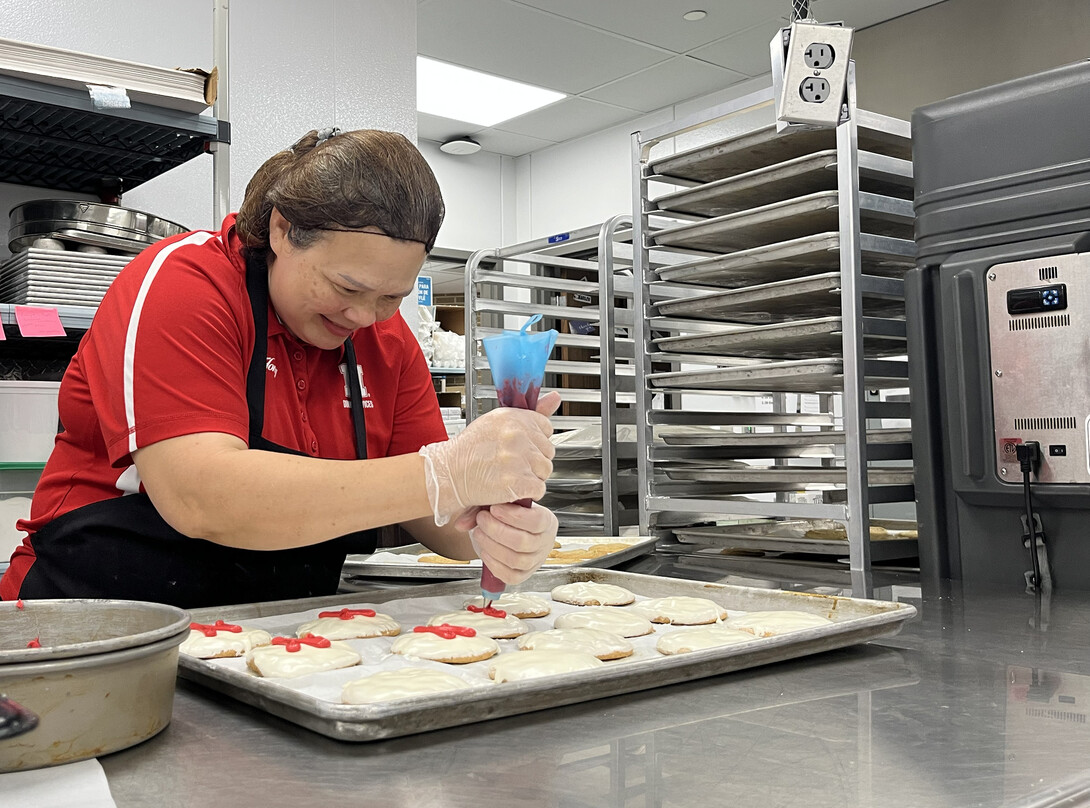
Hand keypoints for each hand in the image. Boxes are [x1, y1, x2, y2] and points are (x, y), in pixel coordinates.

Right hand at [419, 391, 560, 525]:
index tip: (520, 446)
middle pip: (548, 451)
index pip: (546, 427)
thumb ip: (531, 412)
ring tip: (509, 474)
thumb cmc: (469, 451)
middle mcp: (516, 434)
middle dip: (533, 460)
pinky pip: (538, 489)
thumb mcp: (497, 422)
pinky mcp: (517, 481)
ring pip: (545, 470)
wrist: (448, 474)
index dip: (534, 441)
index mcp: (513, 417)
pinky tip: (510, 487)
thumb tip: (556, 397)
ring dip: (531, 477)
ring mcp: (517, 458)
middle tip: (510, 463)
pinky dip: (526, 493)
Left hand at [466, 501, 558, 585]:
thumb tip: (462, 523)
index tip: (494, 508)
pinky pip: (510, 576)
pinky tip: (485, 551)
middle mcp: (544, 542)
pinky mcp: (524, 575)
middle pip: (523, 542)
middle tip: (481, 519)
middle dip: (497, 531)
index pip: (536, 521)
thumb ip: (483, 506)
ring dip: (492, 546)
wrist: (510, 527)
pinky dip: (494, 565)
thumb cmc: (508, 514)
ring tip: (479, 533)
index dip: (513, 516)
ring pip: (516, 560)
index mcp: (546, 521)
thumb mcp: (501, 502)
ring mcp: (535, 561)